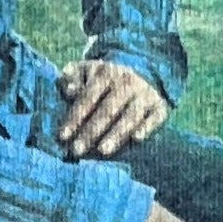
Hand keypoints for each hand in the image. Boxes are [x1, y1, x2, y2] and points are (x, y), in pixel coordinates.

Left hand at [55, 57, 169, 157]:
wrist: (141, 70)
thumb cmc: (103, 78)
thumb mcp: (85, 70)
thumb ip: (71, 78)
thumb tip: (70, 90)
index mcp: (105, 73)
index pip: (88, 97)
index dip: (75, 117)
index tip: (63, 137)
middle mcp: (127, 82)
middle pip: (107, 110)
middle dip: (91, 131)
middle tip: (77, 150)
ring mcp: (144, 94)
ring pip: (130, 116)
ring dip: (117, 133)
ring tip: (103, 151)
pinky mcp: (159, 106)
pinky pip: (155, 117)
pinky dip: (147, 127)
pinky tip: (137, 139)